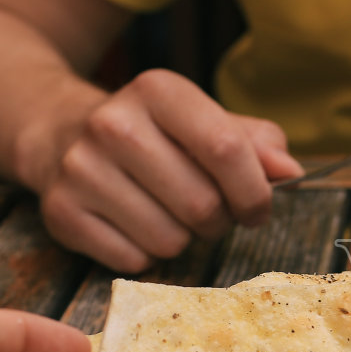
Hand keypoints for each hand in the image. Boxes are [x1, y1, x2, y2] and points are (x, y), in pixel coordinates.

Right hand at [38, 69, 303, 271]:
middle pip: (202, 204)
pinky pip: (133, 261)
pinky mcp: (61, 211)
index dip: (254, 192)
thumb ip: (255, 142)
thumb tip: (289, 171)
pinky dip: (144, 254)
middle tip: (208, 212)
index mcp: (158, 90)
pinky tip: (133, 224)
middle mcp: (112, 123)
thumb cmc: (155, 135)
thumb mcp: (204, 121)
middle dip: (219, 221)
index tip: (257, 208)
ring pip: (169, 240)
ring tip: (167, 213)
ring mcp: (81, 168)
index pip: (225, 149)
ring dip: (182, 239)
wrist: (60, 134)